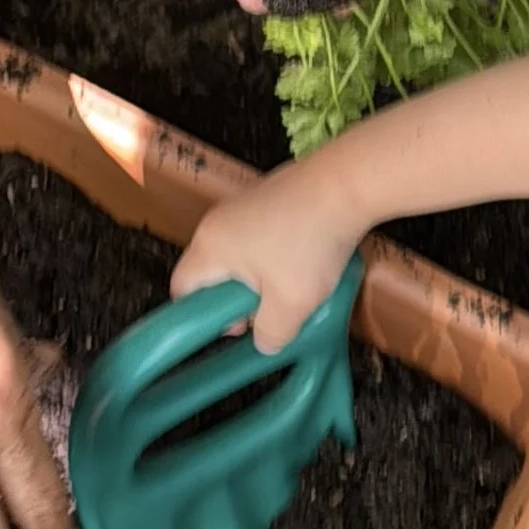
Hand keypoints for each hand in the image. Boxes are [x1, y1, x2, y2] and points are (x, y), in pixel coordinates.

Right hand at [171, 162, 363, 352]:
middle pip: (210, 271)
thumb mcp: (292, 306)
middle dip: (236, 297)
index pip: (181, 288)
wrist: (346, 185)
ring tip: (291, 285)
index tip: (239, 323)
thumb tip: (265, 343)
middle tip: (268, 309)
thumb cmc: (311, 244)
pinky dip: (273, 252)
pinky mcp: (266, 194)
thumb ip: (271, 334)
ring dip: (258, 276)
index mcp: (210, 246)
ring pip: (237, 253)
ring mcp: (241, 202)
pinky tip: (304, 257)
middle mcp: (217, 221)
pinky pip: (257, 233)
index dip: (202, 315)